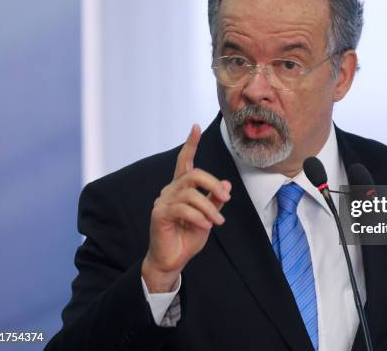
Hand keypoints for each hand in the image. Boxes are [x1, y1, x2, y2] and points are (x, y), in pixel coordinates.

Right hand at [141, 124, 230, 292]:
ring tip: (218, 223)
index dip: (190, 144)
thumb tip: (226, 183)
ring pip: (191, 193)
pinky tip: (206, 226)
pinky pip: (183, 209)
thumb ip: (215, 200)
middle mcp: (170, 190)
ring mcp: (163, 201)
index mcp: (181, 188)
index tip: (196, 126)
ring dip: (209, 208)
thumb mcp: (208, 217)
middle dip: (213, 184)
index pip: (184, 161)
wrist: (173, 260)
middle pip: (194, 174)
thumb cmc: (188, 237)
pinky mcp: (159, 214)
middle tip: (227, 199)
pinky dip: (199, 217)